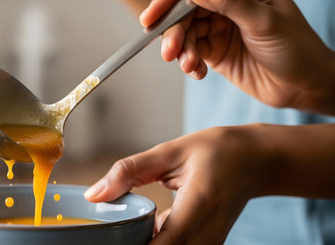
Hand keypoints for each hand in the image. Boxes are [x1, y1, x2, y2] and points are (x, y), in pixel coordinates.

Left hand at [85, 124, 273, 243]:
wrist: (256, 160)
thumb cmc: (218, 150)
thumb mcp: (171, 151)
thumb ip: (130, 171)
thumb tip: (95, 195)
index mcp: (200, 202)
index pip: (167, 242)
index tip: (109, 241)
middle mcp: (209, 230)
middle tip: (110, 234)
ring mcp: (212, 242)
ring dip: (146, 243)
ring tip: (123, 231)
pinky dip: (158, 243)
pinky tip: (144, 230)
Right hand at [141, 0, 334, 113]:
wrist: (304, 87)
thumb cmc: (296, 49)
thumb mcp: (263, 21)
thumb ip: (228, 2)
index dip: (170, 3)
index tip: (151, 18)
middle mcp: (227, 8)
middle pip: (186, 15)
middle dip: (175, 33)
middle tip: (170, 52)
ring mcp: (220, 31)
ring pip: (187, 36)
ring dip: (183, 52)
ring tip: (191, 66)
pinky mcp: (216, 53)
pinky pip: (193, 55)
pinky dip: (190, 65)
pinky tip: (198, 73)